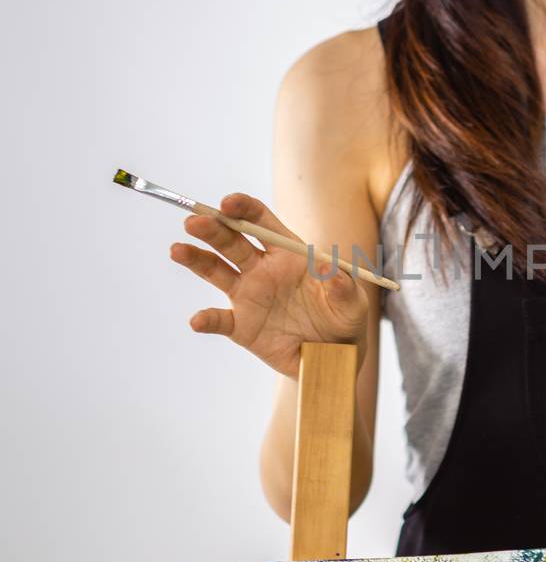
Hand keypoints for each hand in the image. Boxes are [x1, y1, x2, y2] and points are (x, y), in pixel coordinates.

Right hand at [168, 192, 369, 379]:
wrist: (334, 359)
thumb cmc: (345, 320)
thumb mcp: (352, 302)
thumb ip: (343, 286)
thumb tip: (331, 269)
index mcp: (288, 254)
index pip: (260, 222)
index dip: (243, 208)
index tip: (228, 203)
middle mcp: (262, 269)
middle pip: (232, 241)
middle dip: (213, 228)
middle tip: (195, 221)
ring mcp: (249, 296)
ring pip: (216, 272)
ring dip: (196, 259)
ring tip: (177, 250)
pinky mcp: (242, 327)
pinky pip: (220, 321)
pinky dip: (207, 320)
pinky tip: (198, 321)